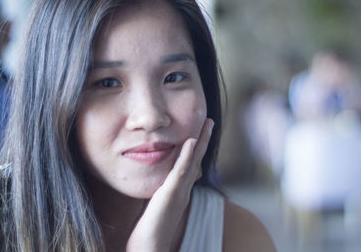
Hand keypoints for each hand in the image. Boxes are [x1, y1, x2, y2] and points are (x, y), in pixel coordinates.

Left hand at [126, 118, 213, 251]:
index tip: (200, 133)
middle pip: (197, 160)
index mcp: (180, 191)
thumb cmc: (150, 232)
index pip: (190, 165)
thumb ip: (161, 194)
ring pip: (193, 162)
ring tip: (207, 124)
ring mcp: (179, 191)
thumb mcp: (157, 207)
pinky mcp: (171, 194)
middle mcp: (184, 190)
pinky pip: (180, 171)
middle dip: (204, 139)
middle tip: (210, 122)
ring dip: (201, 141)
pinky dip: (187, 155)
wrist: (150, 247)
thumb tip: (160, 187)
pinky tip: (191, 141)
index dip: (197, 148)